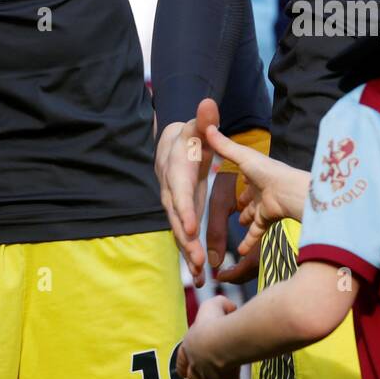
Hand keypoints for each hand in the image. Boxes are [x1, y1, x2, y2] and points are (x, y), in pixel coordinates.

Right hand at [155, 100, 221, 287]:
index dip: (182, 210)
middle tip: (196, 260)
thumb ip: (204, 120)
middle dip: (185, 241)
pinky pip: (185, 236)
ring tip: (199, 274)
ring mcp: (175, 206)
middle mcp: (171, 193)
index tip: (189, 228)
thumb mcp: (195, 126)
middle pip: (176, 220)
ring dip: (188, 254)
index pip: (178, 193)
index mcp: (175, 173)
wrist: (172, 146)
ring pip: (179, 232)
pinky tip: (200, 273)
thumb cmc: (188, 136)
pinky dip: (191, 253)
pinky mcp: (181, 214)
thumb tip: (208, 103)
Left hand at [177, 297, 263, 378]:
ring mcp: (211, 375)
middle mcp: (197, 364)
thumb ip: (220, 305)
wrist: (216, 341)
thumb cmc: (213, 320)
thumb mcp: (213, 305)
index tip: (181, 373)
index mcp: (189, 346)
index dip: (182, 365)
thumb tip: (230, 308)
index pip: (182, 358)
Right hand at [205, 123, 309, 268]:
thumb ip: (224, 146)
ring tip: (236, 226)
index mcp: (256, 171)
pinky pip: (256, 231)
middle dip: (243, 202)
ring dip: (246, 220)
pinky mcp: (267, 219)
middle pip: (250, 196)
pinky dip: (249, 241)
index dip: (240, 176)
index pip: (246, 173)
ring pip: (253, 215)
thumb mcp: (243, 156)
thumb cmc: (267, 171)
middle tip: (234, 208)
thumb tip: (207, 127)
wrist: (289, 192)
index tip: (232, 179)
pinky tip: (240, 251)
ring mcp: (265, 204)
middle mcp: (261, 188)